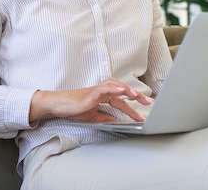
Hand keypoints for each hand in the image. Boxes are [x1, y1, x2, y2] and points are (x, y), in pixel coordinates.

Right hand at [29, 78, 152, 122]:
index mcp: (104, 96)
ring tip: (137, 95)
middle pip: (122, 90)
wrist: (59, 105)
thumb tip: (116, 121)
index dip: (133, 107)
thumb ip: (105, 117)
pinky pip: (104, 88)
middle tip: (148, 102)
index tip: (143, 114)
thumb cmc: (73, 108)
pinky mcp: (90, 92)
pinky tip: (121, 90)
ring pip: (115, 86)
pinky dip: (113, 88)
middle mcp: (102, 91)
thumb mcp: (93, 116)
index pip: (122, 101)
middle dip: (136, 96)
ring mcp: (96, 90)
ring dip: (127, 90)